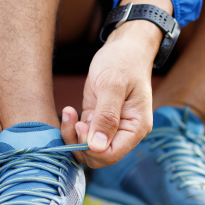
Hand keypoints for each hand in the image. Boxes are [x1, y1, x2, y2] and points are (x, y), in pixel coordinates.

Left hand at [60, 20, 157, 167]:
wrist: (124, 47)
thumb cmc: (123, 61)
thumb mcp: (113, 86)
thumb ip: (106, 117)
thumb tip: (97, 148)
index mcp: (135, 127)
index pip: (112, 155)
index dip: (92, 148)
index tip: (82, 125)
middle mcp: (125, 132)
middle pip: (98, 157)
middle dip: (80, 143)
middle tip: (74, 119)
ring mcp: (111, 128)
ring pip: (88, 149)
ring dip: (73, 136)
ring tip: (69, 112)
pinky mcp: (98, 121)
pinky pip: (83, 137)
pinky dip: (71, 128)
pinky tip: (69, 110)